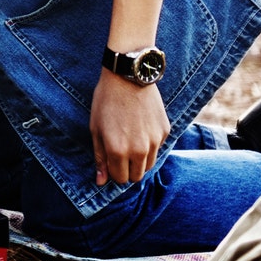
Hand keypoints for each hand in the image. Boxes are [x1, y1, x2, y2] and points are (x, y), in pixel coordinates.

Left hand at [91, 71, 168, 186]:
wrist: (128, 78)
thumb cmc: (106, 102)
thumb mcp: (96, 129)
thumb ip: (100, 157)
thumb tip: (100, 182)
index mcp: (118, 151)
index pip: (120, 179)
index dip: (114, 172)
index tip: (110, 162)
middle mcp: (139, 150)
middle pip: (136, 176)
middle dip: (127, 170)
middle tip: (119, 153)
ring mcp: (155, 142)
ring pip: (148, 165)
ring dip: (139, 160)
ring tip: (129, 140)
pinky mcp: (165, 132)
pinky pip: (158, 148)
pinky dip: (149, 144)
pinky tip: (140, 127)